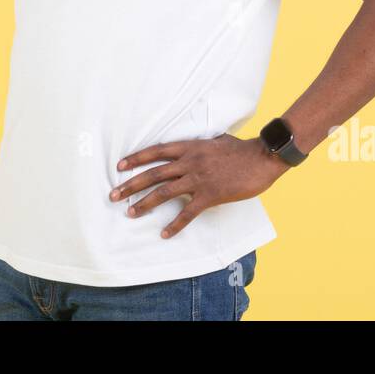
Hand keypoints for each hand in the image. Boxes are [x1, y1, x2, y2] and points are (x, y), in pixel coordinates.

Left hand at [109, 133, 290, 238]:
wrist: (261, 156)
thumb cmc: (241, 148)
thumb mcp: (215, 140)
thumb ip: (200, 145)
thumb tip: (191, 147)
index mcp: (189, 147)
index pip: (156, 152)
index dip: (136, 159)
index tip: (120, 166)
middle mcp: (189, 161)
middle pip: (153, 174)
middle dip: (131, 185)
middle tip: (113, 194)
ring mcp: (199, 178)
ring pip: (164, 192)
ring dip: (145, 203)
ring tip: (130, 213)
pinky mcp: (210, 195)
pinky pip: (188, 212)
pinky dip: (175, 224)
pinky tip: (165, 233)